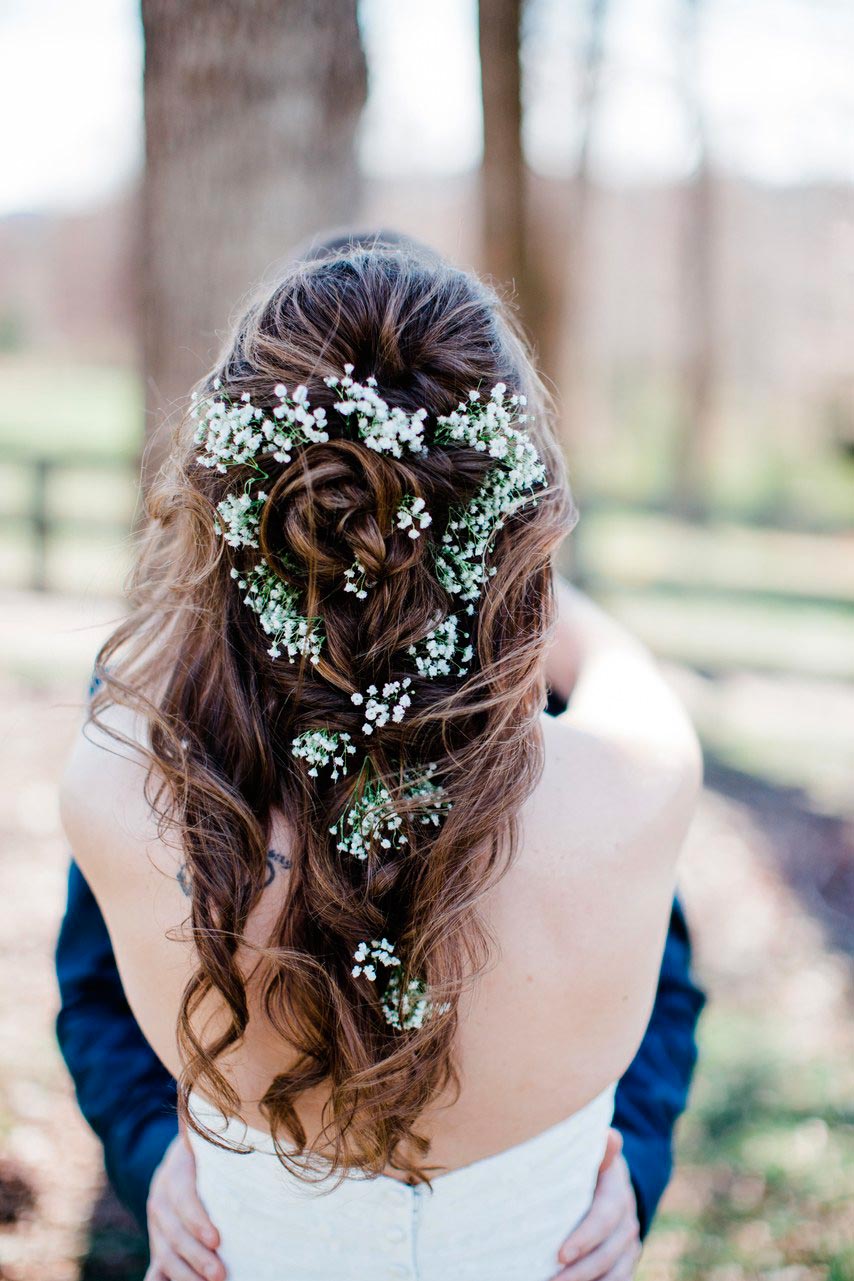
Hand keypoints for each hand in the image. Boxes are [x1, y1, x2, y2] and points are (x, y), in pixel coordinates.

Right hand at [145, 1132, 225, 1280]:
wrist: (184, 1153)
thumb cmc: (212, 1149)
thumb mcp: (212, 1143)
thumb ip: (223, 1143)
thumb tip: (252, 1135)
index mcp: (176, 1170)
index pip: (182, 1196)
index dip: (196, 1220)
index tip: (217, 1240)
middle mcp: (160, 1197)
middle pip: (173, 1232)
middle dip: (196, 1257)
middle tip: (220, 1275)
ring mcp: (156, 1222)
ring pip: (163, 1253)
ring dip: (184, 1274)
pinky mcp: (158, 1240)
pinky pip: (156, 1266)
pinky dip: (162, 1280)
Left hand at [551, 1129, 641, 1280]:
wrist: (607, 1178)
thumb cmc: (587, 1164)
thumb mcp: (590, 1153)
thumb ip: (597, 1149)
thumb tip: (610, 1135)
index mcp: (616, 1191)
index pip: (604, 1218)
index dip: (584, 1238)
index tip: (560, 1254)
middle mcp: (627, 1219)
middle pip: (608, 1252)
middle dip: (580, 1271)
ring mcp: (629, 1242)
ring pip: (615, 1273)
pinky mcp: (627, 1258)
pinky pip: (619, 1280)